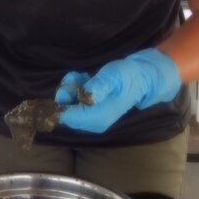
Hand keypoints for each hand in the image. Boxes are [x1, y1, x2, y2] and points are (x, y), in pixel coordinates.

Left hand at [57, 48, 180, 132]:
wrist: (139, 79)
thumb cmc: (127, 76)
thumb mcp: (114, 76)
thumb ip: (100, 86)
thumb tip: (87, 97)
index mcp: (98, 117)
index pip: (68, 117)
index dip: (58, 104)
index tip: (63, 87)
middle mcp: (93, 122)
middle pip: (65, 112)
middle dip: (66, 92)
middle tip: (77, 77)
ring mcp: (90, 118)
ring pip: (67, 105)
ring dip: (70, 88)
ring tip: (82, 76)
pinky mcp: (89, 112)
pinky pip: (72, 102)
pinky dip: (74, 89)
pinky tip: (84, 79)